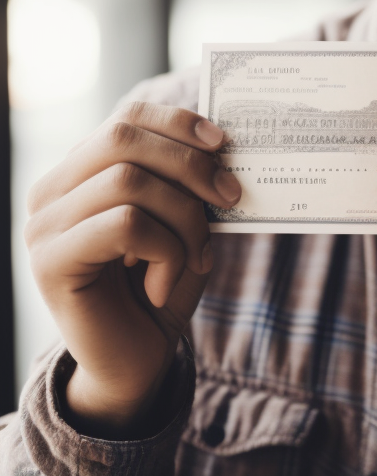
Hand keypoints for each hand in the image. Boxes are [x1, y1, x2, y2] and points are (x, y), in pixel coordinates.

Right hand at [25, 102, 241, 434]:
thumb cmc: (161, 281)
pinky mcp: (51, 263)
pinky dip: (166, 249)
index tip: (223, 143)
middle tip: (230, 197)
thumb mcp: (182, 218)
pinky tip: (165, 281)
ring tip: (198, 255)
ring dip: (184, 217)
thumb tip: (221, 141)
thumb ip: (189, 179)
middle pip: (124, 139)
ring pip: (129, 182)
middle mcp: (51, 192)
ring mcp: (44, 227)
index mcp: (81, 171)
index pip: (126, 118)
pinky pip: (126, 225)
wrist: (136, 360)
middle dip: (190, 164)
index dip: (177, 122)